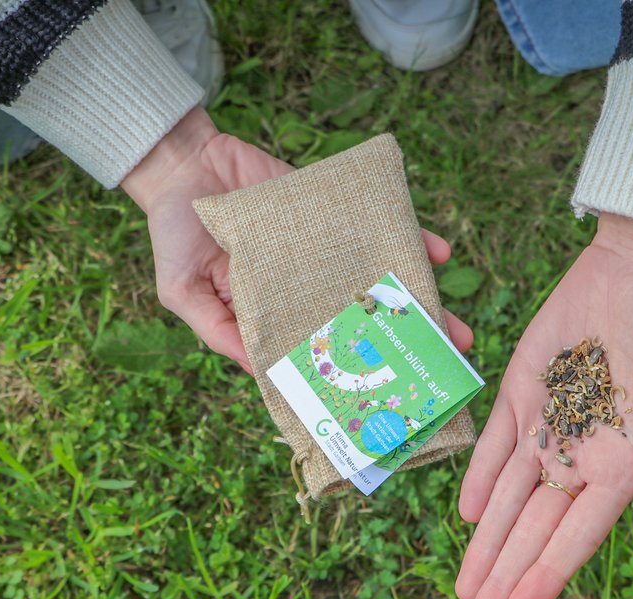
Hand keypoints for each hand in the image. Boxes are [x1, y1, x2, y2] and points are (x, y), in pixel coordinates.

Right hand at [121, 108, 472, 371]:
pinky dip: (412, 235)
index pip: (324, 354)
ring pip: (381, 280)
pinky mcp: (335, 212)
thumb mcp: (184, 295)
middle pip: (364, 323)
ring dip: (420, 300)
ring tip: (457, 326)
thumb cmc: (175, 236)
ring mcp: (327, 252)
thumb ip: (222, 333)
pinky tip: (440, 251)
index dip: (354, 377)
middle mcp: (309, 289)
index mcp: (276, 316)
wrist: (185, 165)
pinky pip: (379, 225)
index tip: (388, 400)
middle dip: (402, 345)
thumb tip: (262, 374)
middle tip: (444, 365)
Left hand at [454, 214, 632, 598]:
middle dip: (504, 577)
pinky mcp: (520, 392)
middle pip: (534, 529)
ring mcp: (547, 426)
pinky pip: (494, 444)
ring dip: (484, 544)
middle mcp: (580, 455)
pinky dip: (479, 477)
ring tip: (463, 592)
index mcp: (624, 463)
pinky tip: (465, 516)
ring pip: (506, 498)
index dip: (549, 571)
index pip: (579, 531)